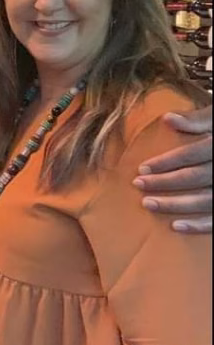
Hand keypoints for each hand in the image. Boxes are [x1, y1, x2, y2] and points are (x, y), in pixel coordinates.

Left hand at [134, 106, 211, 233]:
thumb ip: (198, 120)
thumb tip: (168, 118)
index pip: (193, 154)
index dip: (167, 161)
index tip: (142, 168)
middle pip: (196, 177)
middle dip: (165, 182)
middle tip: (138, 184)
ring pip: (206, 200)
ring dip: (176, 205)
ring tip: (148, 203)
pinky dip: (199, 225)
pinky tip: (176, 226)